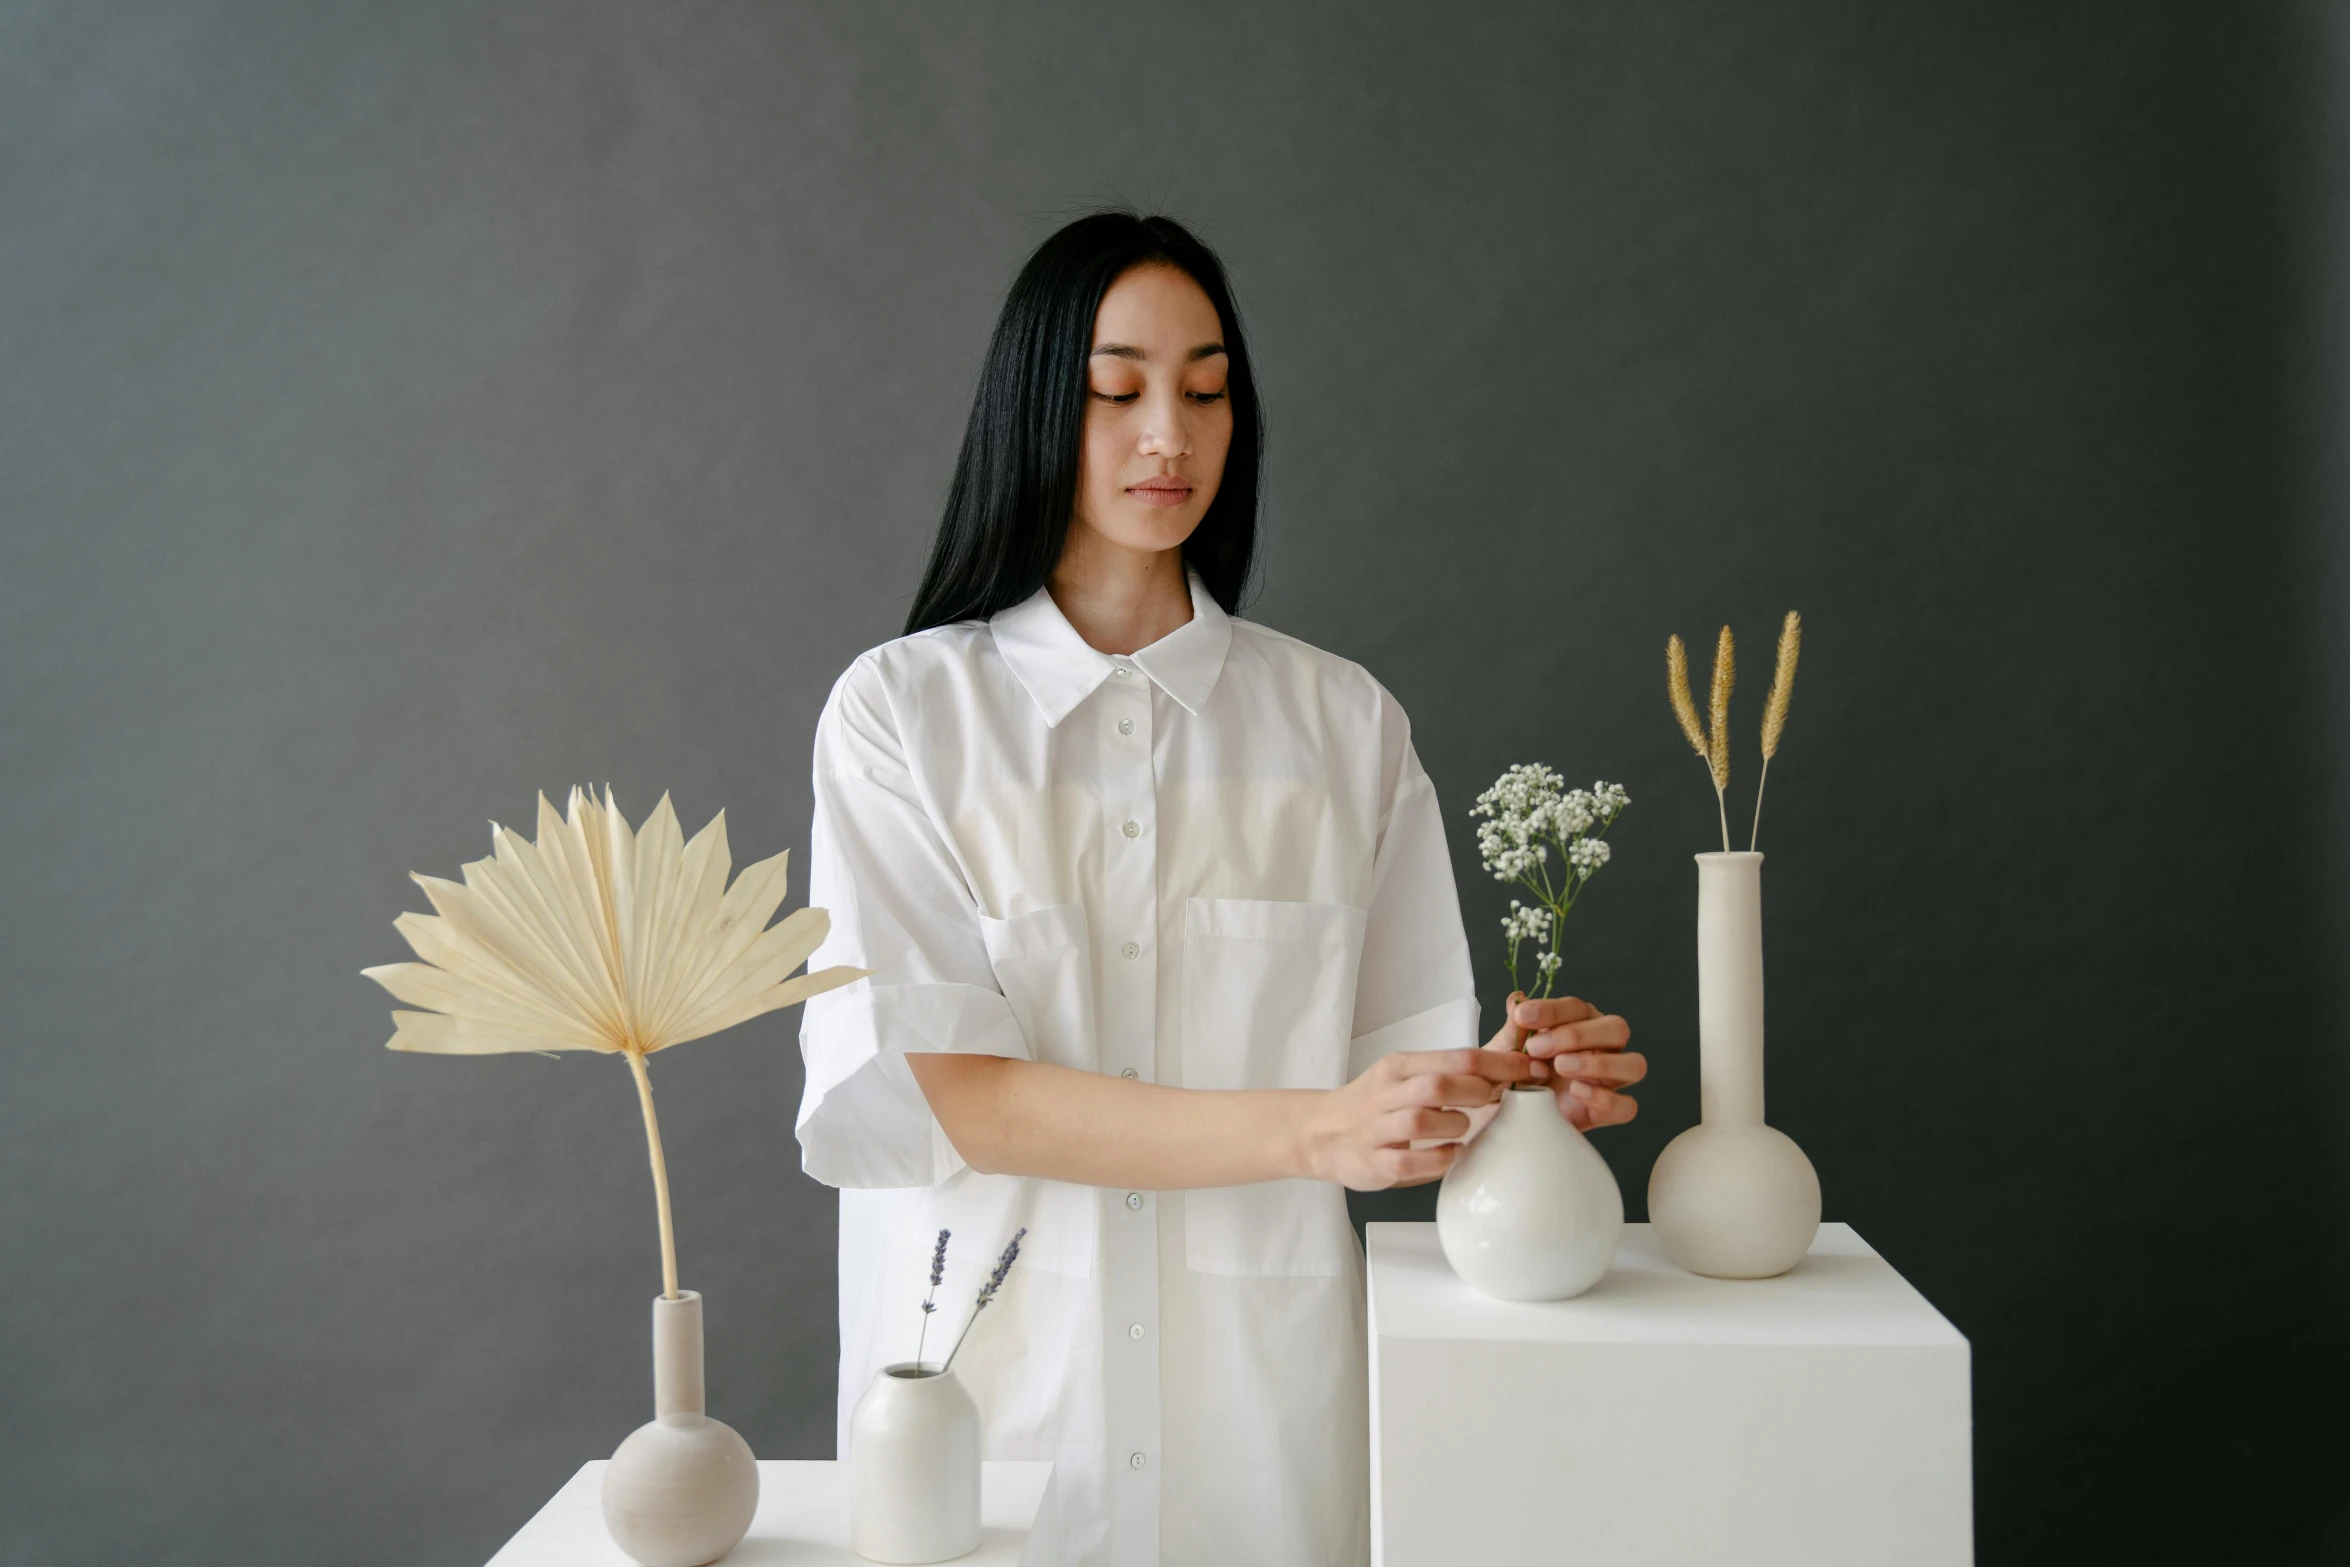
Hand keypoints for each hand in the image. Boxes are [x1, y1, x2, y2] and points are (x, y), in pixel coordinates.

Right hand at [1300, 1047, 1548, 1189]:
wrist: (1319, 1132)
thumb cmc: (1376, 1104)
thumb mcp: (1407, 1074)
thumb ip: (1453, 1066)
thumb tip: (1511, 1041)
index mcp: (1400, 1066)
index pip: (1456, 1057)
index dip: (1499, 1063)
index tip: (1529, 1070)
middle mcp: (1386, 1092)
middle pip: (1439, 1085)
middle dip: (1479, 1093)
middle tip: (1497, 1101)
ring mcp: (1377, 1129)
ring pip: (1422, 1120)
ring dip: (1455, 1126)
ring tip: (1463, 1129)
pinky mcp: (1374, 1162)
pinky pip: (1411, 1162)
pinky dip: (1438, 1159)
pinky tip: (1450, 1155)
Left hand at [1495, 991, 1641, 1129]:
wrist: (1502, 1116)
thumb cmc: (1507, 1077)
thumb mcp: (1503, 1054)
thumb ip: (1513, 1029)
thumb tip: (1517, 998)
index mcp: (1578, 1025)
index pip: (1578, 1008)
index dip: (1553, 1010)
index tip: (1523, 1016)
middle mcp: (1601, 1048)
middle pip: (1617, 1029)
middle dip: (1578, 1035)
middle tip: (1537, 1048)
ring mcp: (1608, 1081)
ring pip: (1634, 1065)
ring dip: (1600, 1063)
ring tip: (1561, 1067)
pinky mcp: (1605, 1112)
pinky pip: (1626, 1106)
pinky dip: (1606, 1098)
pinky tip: (1576, 1091)